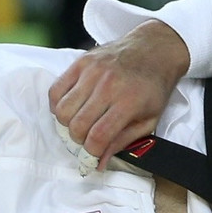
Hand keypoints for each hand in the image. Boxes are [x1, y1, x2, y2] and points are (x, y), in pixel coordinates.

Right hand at [49, 20, 192, 163]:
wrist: (155, 49)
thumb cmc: (154, 87)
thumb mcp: (149, 119)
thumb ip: (123, 141)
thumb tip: (99, 163)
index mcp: (129, 102)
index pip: (98, 137)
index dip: (91, 153)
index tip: (93, 155)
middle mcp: (109, 85)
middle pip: (77, 125)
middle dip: (78, 140)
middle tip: (87, 139)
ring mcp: (93, 72)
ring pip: (62, 110)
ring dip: (67, 124)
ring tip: (80, 122)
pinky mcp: (81, 62)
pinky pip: (55, 90)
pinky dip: (57, 105)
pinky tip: (71, 108)